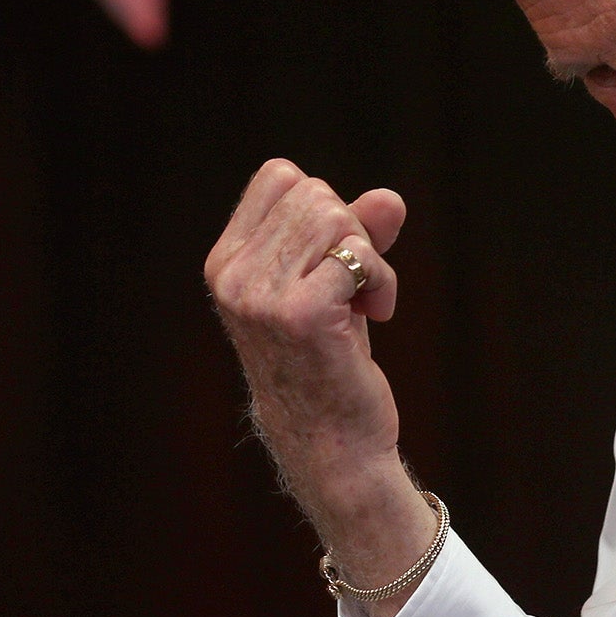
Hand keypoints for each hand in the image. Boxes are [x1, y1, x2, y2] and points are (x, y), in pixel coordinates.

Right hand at [204, 160, 409, 519]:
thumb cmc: (331, 357)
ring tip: (364, 301)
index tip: (331, 258)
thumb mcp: (336, 282)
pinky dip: (381, 281)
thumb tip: (390, 199)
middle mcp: (232, 276)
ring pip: (337, 218)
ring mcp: (260, 296)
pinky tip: (377, 314)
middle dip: (352, 233)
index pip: (280, 177)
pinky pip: (358, 256)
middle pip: (314, 194)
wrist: (330, 439)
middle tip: (353, 286)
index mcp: (225, 261)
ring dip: (369, 258)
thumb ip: (357, 232)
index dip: (323, 208)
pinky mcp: (301, 314)